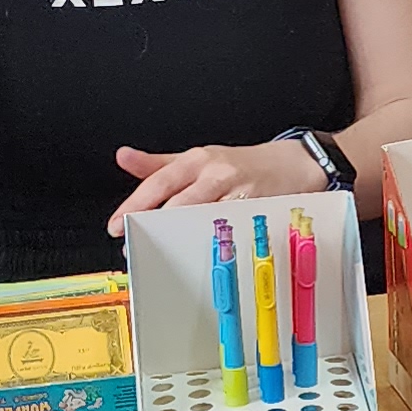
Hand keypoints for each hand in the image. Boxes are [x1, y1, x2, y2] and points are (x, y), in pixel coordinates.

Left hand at [107, 137, 334, 235]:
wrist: (294, 164)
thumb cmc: (242, 164)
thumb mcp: (197, 158)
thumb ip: (158, 164)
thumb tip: (124, 157)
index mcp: (197, 160)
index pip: (159, 182)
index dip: (135, 204)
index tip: (117, 225)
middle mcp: (217, 172)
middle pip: (178, 203)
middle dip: (154, 226)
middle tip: (136, 244)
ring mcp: (239, 191)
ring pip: (202, 217)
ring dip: (179, 237)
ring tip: (164, 252)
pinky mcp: (257, 209)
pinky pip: (230, 228)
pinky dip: (213, 241)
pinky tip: (200, 253)